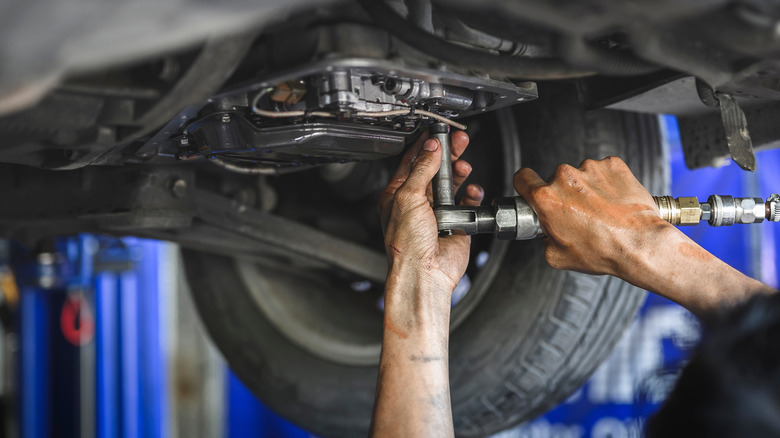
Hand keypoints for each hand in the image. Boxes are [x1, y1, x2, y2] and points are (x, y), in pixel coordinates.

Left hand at [379, 130, 483, 300]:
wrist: (424, 273)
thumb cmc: (407, 245)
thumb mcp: (408, 197)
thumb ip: (421, 169)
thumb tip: (430, 148)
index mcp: (398, 195)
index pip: (411, 162)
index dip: (425, 145)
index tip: (436, 132)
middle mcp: (417, 203)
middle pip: (434, 169)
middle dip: (447, 154)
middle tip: (459, 141)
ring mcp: (437, 213)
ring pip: (451, 184)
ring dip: (459, 172)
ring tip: (464, 165)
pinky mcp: (456, 223)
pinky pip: (467, 203)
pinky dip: (471, 194)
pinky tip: (472, 190)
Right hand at [513, 156, 668, 276]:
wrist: (641, 244)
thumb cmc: (603, 251)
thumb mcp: (557, 256)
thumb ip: (544, 236)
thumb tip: (547, 230)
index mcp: (547, 198)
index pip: (522, 178)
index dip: (526, 185)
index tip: (532, 189)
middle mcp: (565, 178)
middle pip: (555, 179)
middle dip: (564, 194)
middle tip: (580, 214)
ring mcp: (591, 168)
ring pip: (581, 175)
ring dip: (587, 188)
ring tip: (602, 210)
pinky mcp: (613, 164)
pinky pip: (603, 170)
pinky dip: (607, 182)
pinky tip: (614, 201)